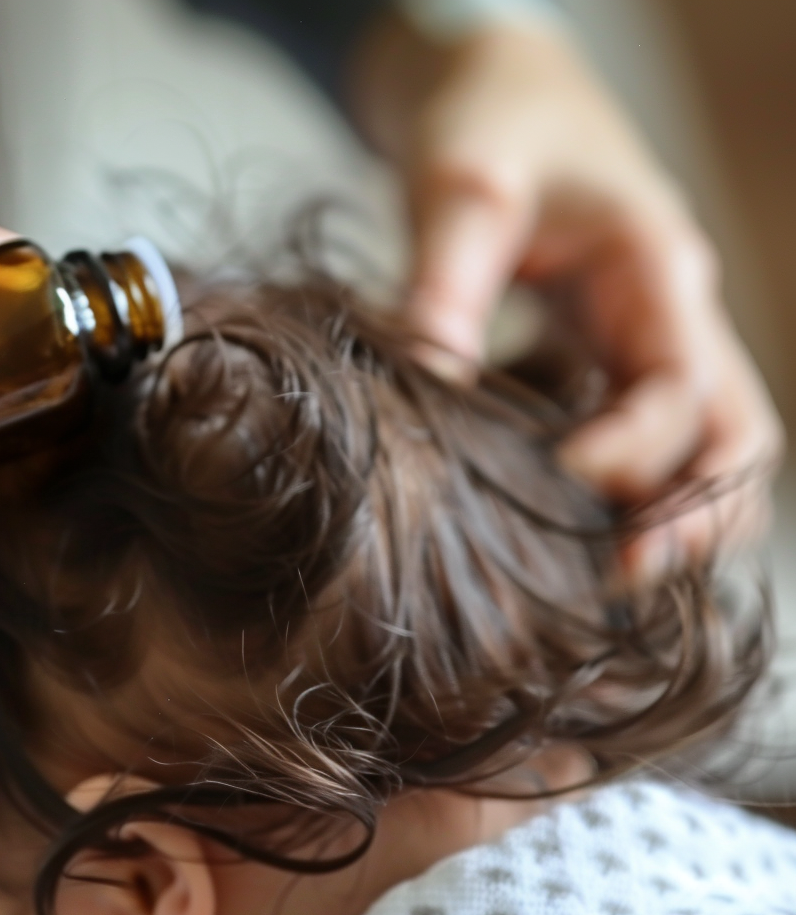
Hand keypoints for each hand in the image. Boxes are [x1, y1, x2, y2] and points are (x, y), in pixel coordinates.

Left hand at [352, 18, 783, 579]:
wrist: (499, 89)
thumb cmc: (488, 122)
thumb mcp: (458, 191)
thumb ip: (444, 290)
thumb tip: (428, 396)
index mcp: (655, 267)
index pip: (684, 387)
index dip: (634, 451)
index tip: (559, 478)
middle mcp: (674, 312)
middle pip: (734, 434)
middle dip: (691, 511)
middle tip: (619, 577)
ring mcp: (653, 337)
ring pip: (708, 444)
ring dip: (675, 511)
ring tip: (606, 571)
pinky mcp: (618, 354)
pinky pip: (656, 437)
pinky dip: (637, 487)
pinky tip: (574, 520)